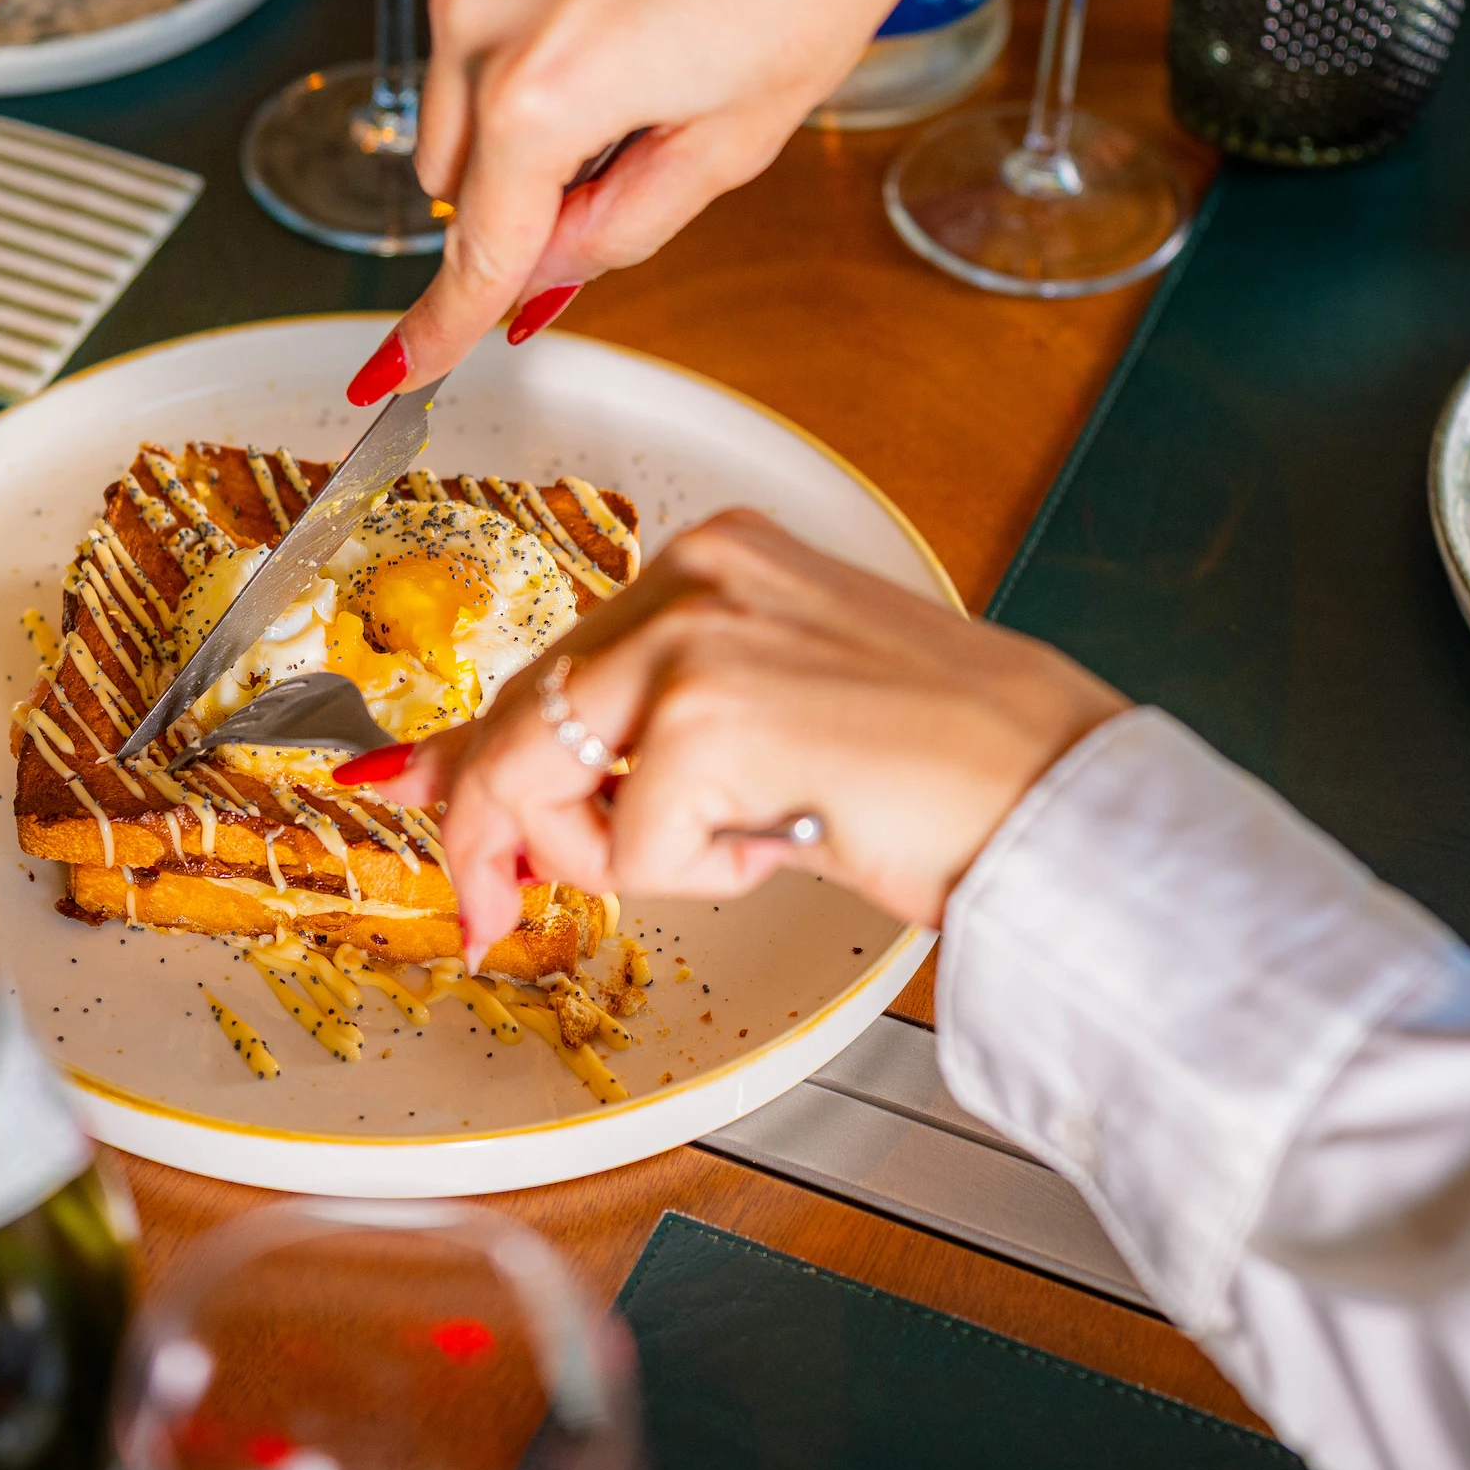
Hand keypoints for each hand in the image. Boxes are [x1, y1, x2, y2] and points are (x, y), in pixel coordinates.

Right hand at [343, 0, 1094, 401]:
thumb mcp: (729, 145)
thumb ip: (620, 229)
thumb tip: (547, 274)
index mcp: (541, 92)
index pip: (479, 250)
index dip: (443, 329)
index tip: (396, 375)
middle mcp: (483, 17)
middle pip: (458, 182)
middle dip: (525, 205)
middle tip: (634, 169)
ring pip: (460, 107)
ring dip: (525, 128)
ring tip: (644, 76)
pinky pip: (478, 32)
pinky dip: (529, 56)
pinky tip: (627, 18)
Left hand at [375, 510, 1127, 950]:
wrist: (1057, 792)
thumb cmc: (948, 766)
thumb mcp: (771, 723)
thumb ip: (644, 739)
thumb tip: (501, 795)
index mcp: (719, 559)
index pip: (553, 660)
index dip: (472, 746)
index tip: (411, 784)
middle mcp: (697, 574)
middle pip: (523, 717)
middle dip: (494, 828)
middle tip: (489, 910)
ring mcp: (697, 637)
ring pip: (547, 779)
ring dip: (613, 854)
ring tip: (740, 845)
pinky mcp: (708, 717)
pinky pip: (631, 849)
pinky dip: (699, 877)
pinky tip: (790, 840)